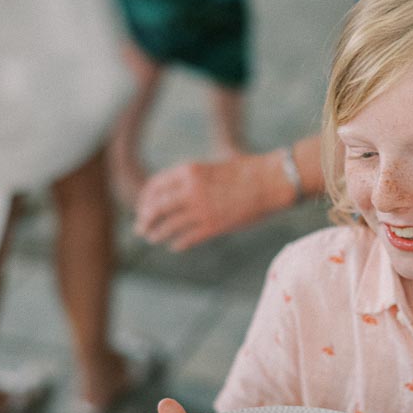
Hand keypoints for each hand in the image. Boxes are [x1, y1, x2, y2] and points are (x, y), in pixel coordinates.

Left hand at [135, 152, 293, 250]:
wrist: (271, 180)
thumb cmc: (247, 171)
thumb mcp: (213, 166)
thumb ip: (194, 178)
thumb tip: (178, 192)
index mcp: (189, 171)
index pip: (155, 186)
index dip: (144, 199)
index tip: (143, 207)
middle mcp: (191, 189)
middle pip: (156, 207)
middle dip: (145, 219)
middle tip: (140, 227)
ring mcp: (201, 209)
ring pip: (168, 225)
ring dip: (156, 233)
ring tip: (152, 238)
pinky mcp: (213, 226)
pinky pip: (187, 238)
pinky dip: (177, 243)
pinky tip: (174, 246)